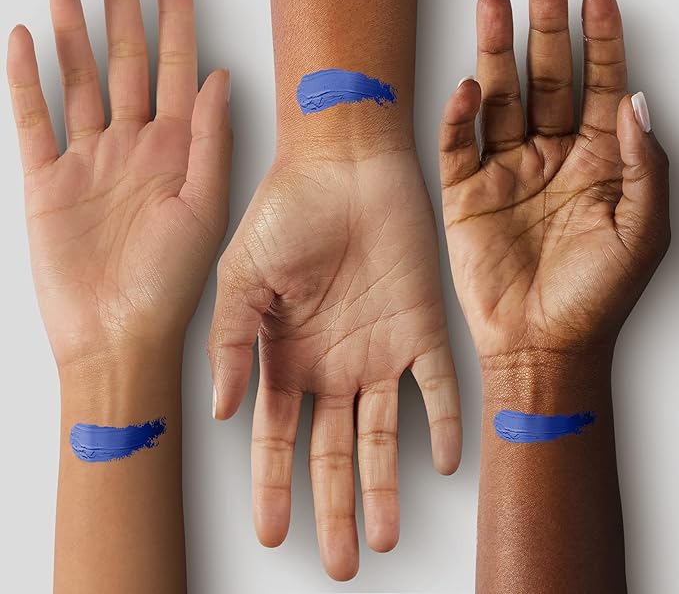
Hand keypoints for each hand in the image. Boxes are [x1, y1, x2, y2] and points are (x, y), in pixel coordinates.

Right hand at [7, 0, 230, 370]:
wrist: (117, 336)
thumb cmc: (168, 284)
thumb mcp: (205, 210)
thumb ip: (212, 143)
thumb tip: (224, 78)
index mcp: (177, 153)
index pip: (178, 69)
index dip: (176, 18)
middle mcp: (134, 148)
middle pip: (125, 59)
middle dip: (121, 3)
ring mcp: (89, 161)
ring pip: (79, 78)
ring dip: (73, 28)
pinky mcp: (47, 181)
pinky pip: (34, 118)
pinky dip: (26, 79)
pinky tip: (26, 39)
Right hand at [209, 143, 460, 579]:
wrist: (344, 165)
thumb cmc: (288, 211)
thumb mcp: (241, 278)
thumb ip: (230, 343)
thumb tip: (222, 409)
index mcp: (287, 355)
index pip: (279, 436)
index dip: (275, 486)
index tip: (274, 533)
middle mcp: (334, 362)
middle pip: (333, 450)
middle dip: (336, 506)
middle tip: (343, 562)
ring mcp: (380, 349)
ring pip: (385, 433)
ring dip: (385, 484)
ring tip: (385, 537)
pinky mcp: (424, 326)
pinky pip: (439, 386)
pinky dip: (445, 423)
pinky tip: (444, 462)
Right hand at [439, 0, 669, 366]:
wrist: (540, 347)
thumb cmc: (594, 298)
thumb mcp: (642, 231)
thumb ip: (644, 164)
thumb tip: (640, 100)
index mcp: (598, 164)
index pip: (602, 86)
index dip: (600, 39)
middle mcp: (551, 159)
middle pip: (548, 80)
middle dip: (545, 30)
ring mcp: (507, 174)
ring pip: (500, 101)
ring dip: (496, 55)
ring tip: (493, 8)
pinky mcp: (467, 195)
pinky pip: (460, 145)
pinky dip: (460, 116)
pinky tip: (467, 89)